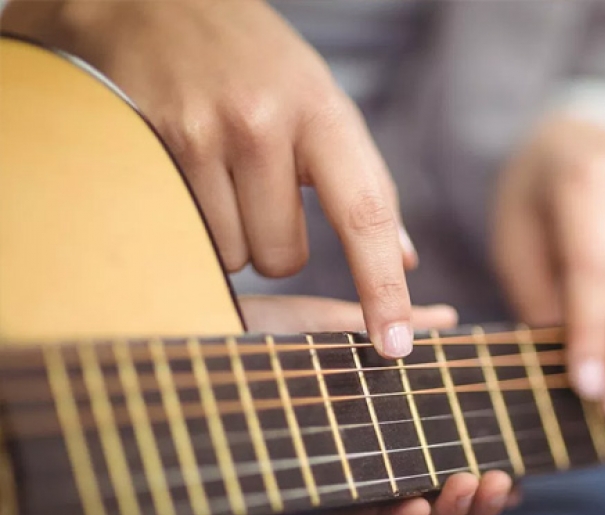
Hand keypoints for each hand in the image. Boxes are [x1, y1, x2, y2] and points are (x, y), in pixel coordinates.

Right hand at [3, 0, 416, 357]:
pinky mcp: (152, 147)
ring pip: (233, 256)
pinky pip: (188, 236)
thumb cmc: (259, 66)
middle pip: (284, 258)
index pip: (365, 215)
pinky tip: (190, 174)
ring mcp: (203, 134)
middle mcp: (266, 125)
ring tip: (224, 176)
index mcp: (325, 114)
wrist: (158, 3)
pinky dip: (195, 224)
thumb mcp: (325, 107)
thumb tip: (406, 258)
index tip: (395, 344)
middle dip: (279, 245)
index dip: (382, 287)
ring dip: (234, 237)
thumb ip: (366, 184)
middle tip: (264, 193)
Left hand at [238, 295, 519, 514]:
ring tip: (474, 484)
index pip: (444, 451)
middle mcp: (370, 454)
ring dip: (448, 508)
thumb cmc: (267, 337)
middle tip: (502, 479)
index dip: (483, 465)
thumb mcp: (343, 329)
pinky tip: (418, 502)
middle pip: (438, 490)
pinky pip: (362, 513)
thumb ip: (398, 329)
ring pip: (409, 510)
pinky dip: (395, 514)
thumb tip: (451, 318)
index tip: (515, 465)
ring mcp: (343, 474)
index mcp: (383, 422)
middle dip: (477, 496)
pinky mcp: (311, 488)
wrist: (200, 344)